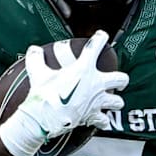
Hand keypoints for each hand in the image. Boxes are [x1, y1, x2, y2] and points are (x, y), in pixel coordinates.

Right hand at [0, 30, 128, 155]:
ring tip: (113, 100)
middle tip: (118, 80)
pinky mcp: (92, 117)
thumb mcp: (38, 72)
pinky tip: (102, 120)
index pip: (95, 48)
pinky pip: (104, 120)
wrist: (45, 119)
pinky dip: (103, 120)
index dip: (101, 38)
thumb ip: (36, 59)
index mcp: (83, 69)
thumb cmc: (44, 95)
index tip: (102, 36)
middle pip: (119, 79)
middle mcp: (95, 84)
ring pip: (117, 101)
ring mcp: (96, 102)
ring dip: (116, 101)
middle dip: (121, 79)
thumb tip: (34, 50)